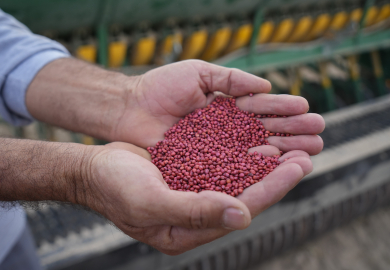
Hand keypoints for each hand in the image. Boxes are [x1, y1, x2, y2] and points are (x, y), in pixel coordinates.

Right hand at [83, 142, 312, 254]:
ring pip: (238, 177)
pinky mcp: (189, 173)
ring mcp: (194, 192)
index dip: (272, 188)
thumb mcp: (151, 201)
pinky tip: (257, 137)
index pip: (241, 209)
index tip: (299, 167)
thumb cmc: (115, 188)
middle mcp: (197, 213)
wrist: (93, 169)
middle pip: (246, 193)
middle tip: (307, 153)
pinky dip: (241, 151)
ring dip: (264, 161)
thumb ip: (195, 210)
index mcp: (189, 230)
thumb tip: (243, 215)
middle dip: (277, 175)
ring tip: (292, 144)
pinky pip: (222, 163)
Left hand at [113, 60, 323, 153]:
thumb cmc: (161, 87)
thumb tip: (266, 85)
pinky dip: (253, 165)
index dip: (285, 112)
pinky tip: (274, 163)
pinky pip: (231, 166)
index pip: (262, 110)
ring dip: (282, 151)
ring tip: (309, 152)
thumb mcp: (198, 72)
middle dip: (292, 134)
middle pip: (265, 133)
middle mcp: (225, 131)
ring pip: (254, 151)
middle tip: (319, 136)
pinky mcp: (202, 165)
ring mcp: (215, 150)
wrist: (129, 107)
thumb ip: (231, 79)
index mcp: (227, 108)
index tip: (308, 112)